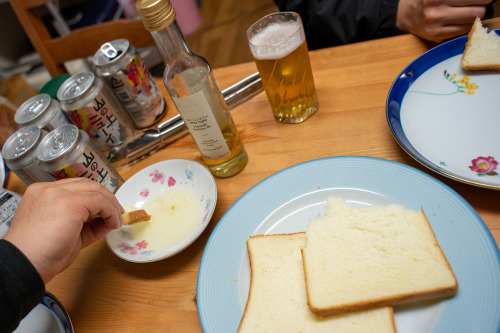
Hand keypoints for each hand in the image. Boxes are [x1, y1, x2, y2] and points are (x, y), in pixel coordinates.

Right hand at [4, 178, 123, 283]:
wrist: (25, 265)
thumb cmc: (40, 255)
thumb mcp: (65, 232)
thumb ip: (84, 222)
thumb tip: (106, 220)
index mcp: (42, 193)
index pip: (76, 188)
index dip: (95, 197)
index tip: (106, 210)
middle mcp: (49, 190)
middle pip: (87, 184)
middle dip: (106, 198)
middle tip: (117, 213)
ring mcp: (59, 194)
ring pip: (95, 190)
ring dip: (111, 205)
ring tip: (117, 220)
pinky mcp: (70, 203)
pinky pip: (100, 201)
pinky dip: (111, 211)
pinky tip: (113, 223)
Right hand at [396, 0, 490, 41]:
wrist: (405, 14)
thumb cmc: (426, 0)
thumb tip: (484, 0)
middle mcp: (436, 11)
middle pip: (478, 9)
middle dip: (480, 5)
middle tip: (476, 3)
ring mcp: (435, 25)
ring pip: (472, 21)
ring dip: (473, 15)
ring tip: (466, 10)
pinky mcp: (436, 36)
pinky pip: (462, 30)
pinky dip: (464, 24)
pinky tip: (458, 19)